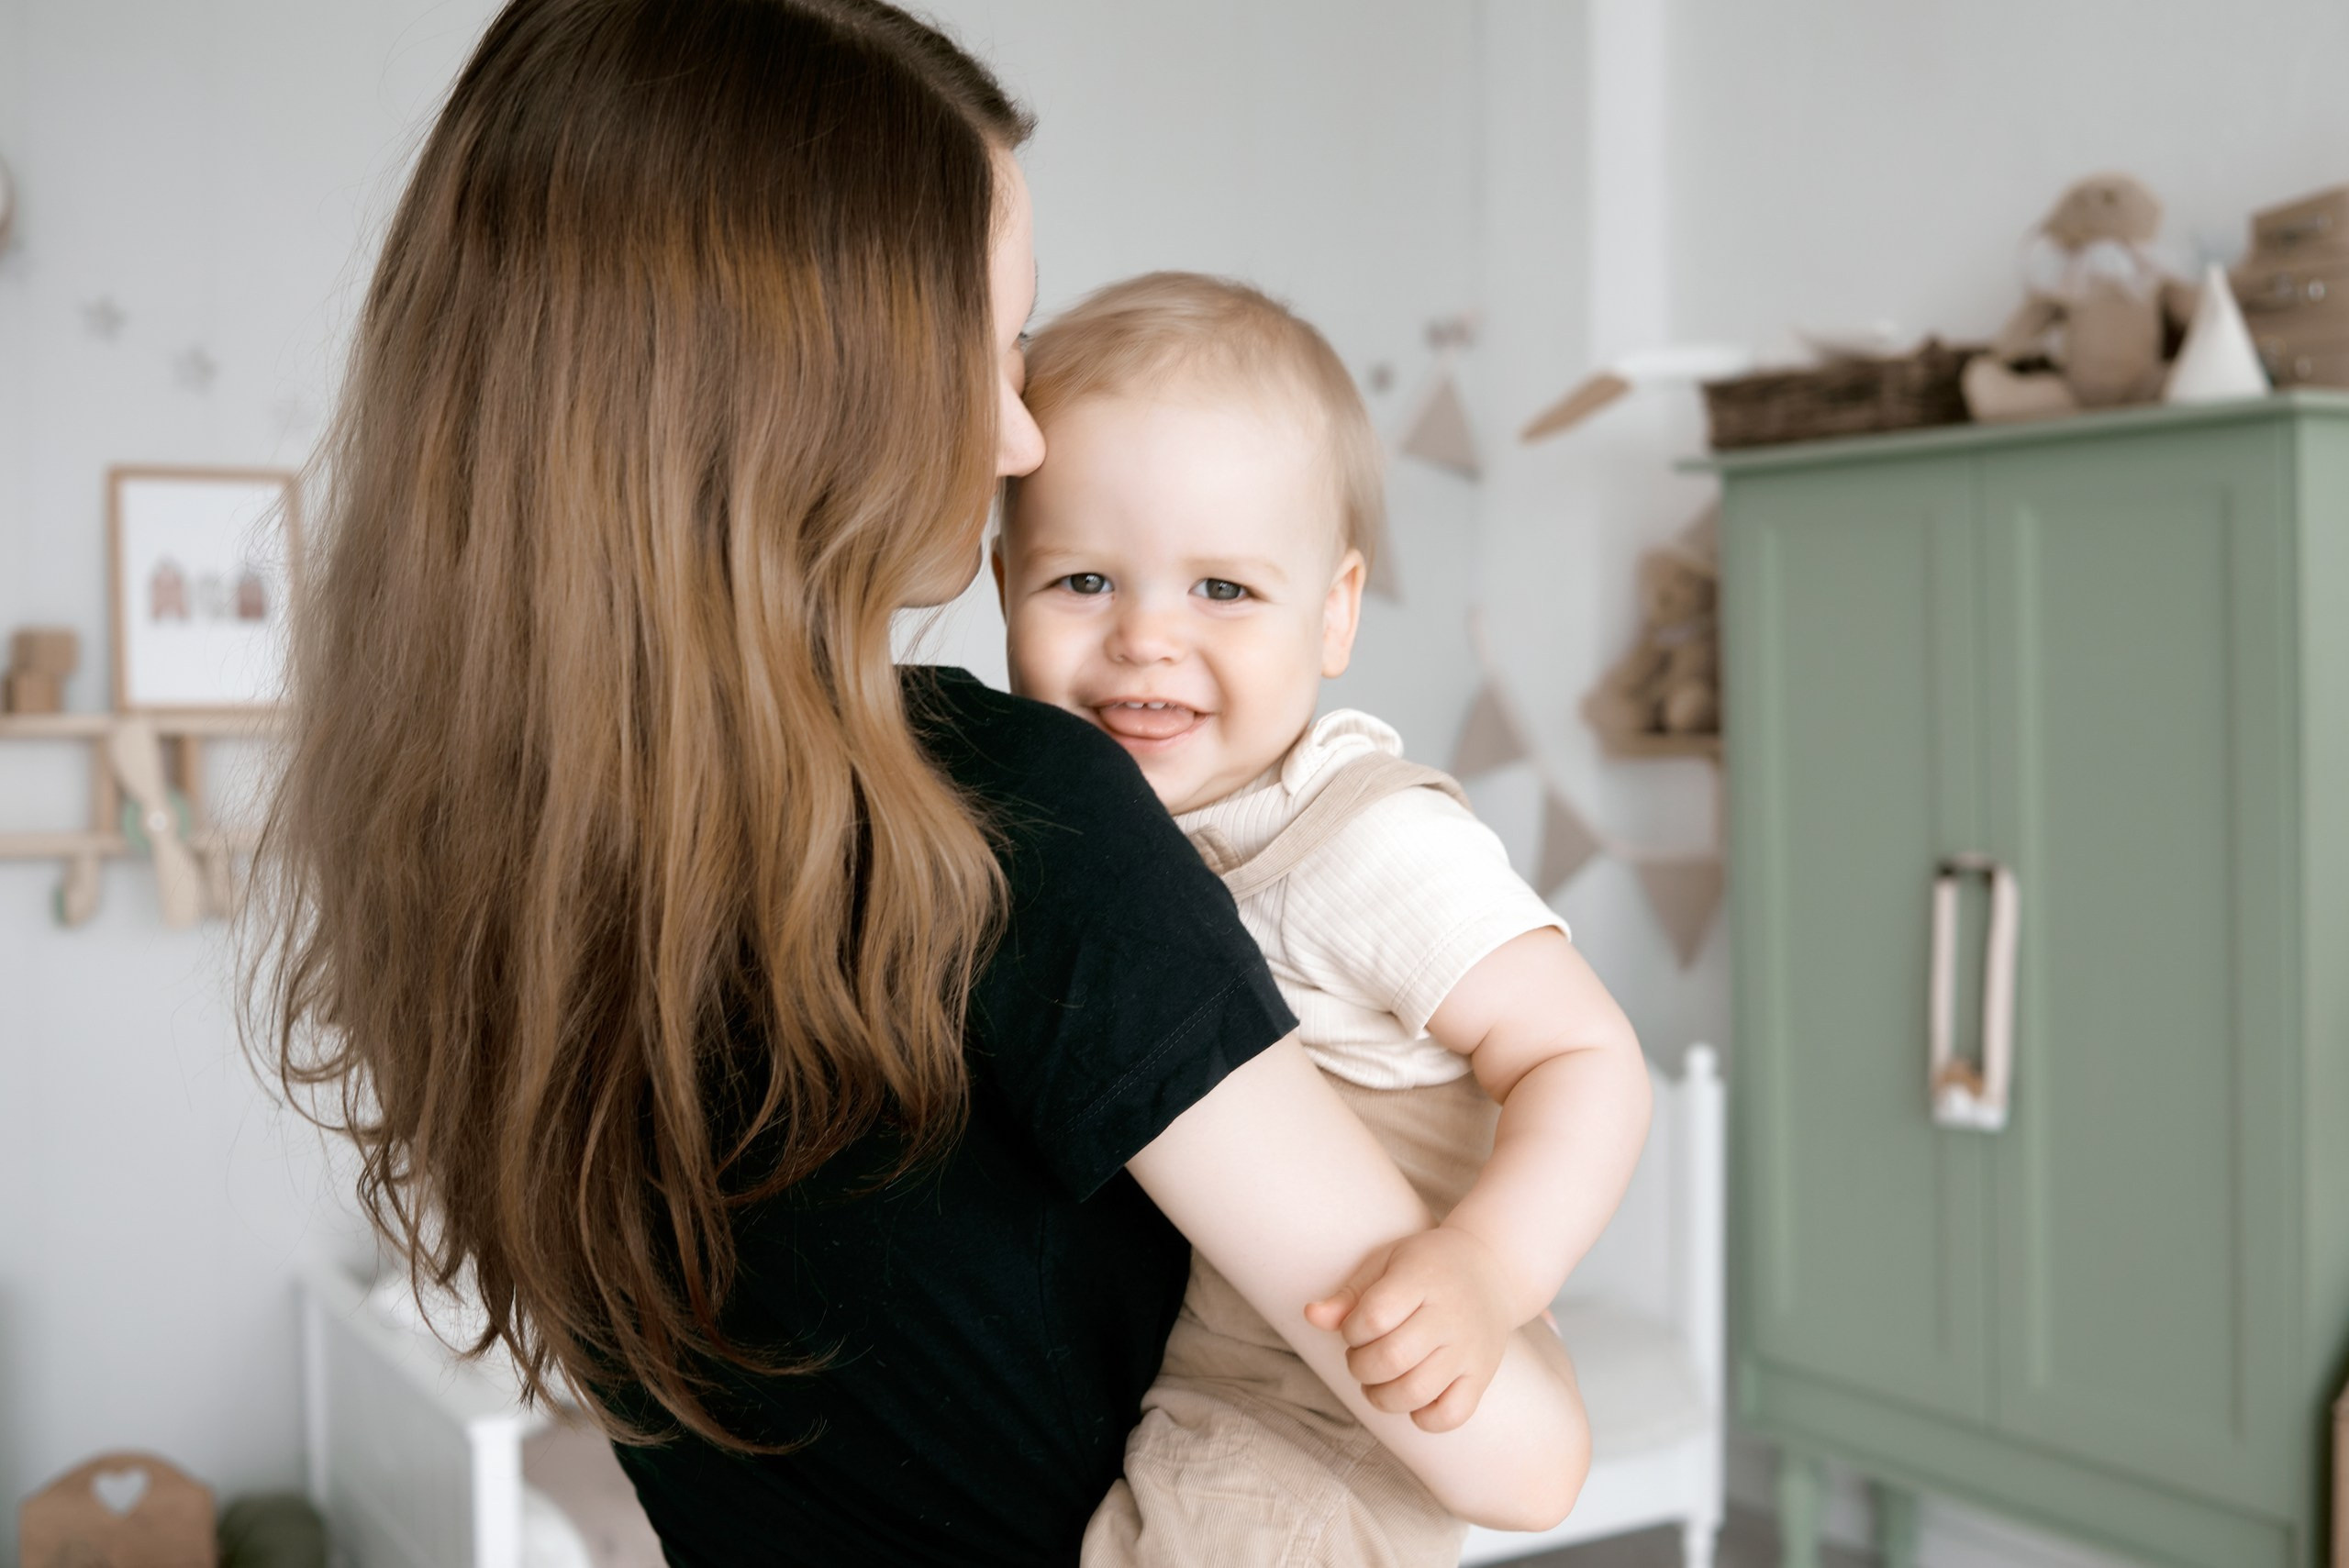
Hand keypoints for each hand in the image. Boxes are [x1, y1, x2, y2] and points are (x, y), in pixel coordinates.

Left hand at [1303, 1224, 1520, 1432]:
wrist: (1490, 1270)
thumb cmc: (1426, 1267)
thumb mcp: (1385, 1263)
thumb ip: (1349, 1294)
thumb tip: (1311, 1316)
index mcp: (1422, 1279)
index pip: (1373, 1317)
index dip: (1351, 1331)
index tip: (1355, 1328)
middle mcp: (1449, 1316)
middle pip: (1391, 1359)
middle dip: (1360, 1366)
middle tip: (1361, 1357)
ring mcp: (1469, 1349)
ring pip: (1416, 1392)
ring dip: (1382, 1396)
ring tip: (1378, 1382)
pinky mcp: (1482, 1375)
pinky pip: (1451, 1415)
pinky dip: (1423, 1418)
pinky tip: (1412, 1399)